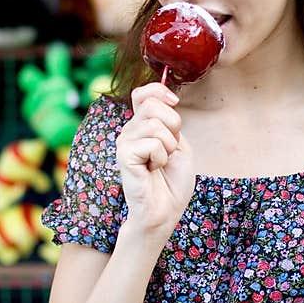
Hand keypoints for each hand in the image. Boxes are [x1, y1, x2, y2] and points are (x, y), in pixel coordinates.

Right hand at [116, 83, 194, 246]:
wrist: (164, 211)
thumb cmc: (172, 182)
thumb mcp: (179, 144)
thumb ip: (170, 122)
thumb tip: (167, 99)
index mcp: (142, 126)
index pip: (143, 93)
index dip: (159, 91)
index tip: (174, 101)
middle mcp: (130, 130)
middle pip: (153, 105)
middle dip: (173, 125)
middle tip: (170, 149)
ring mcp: (125, 142)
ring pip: (156, 125)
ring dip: (169, 147)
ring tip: (161, 163)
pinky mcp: (124, 155)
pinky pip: (152, 143)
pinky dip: (161, 158)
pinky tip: (152, 170)